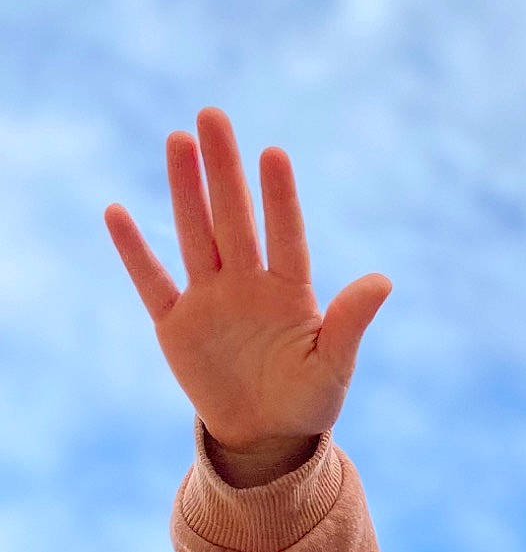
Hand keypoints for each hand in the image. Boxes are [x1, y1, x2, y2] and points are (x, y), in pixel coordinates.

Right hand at [104, 105, 390, 458]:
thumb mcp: (333, 369)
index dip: (279, 198)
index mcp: (290, 292)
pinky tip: (117, 212)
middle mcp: (247, 284)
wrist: (266, 436)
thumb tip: (383, 280)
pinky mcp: (176, 325)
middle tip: (212, 115)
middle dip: (224, 170)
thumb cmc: (308, 400)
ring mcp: (210, 299)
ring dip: (185, 191)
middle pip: (233, 219)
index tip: (274, 154)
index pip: (285, 236)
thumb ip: (349, 324)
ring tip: (177, 140)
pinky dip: (135, 252)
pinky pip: (151, 283)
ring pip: (195, 235)